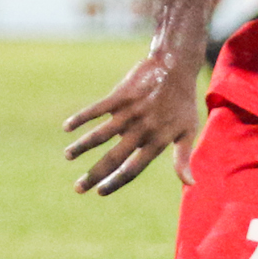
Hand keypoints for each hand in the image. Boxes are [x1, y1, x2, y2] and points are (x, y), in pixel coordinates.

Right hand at [62, 55, 200, 194]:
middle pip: (113, 158)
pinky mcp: (120, 95)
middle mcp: (141, 130)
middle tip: (78, 188)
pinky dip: (81, 118)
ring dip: (82, 146)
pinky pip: (97, 109)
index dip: (116, 182)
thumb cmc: (183, 102)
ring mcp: (129, 112)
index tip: (100, 192)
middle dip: (94, 175)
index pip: (133, 169)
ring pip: (101, 134)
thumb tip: (190, 185)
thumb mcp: (188, 131)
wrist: (175, 67)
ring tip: (68, 156)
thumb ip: (183, 159)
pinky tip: (67, 127)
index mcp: (157, 141)